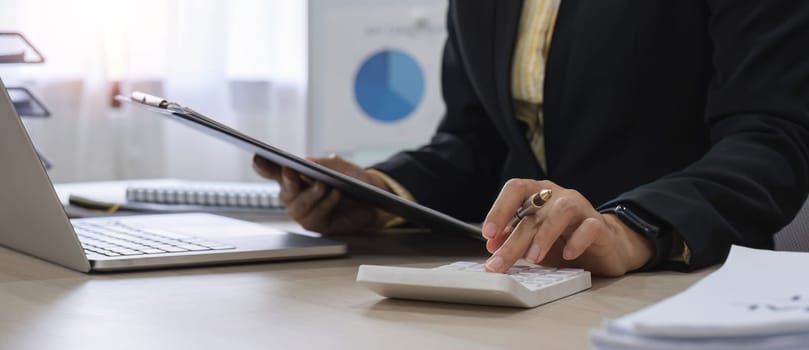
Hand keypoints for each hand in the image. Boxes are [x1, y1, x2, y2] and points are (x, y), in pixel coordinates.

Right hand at [252, 154, 394, 233]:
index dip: (264, 166)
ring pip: (297, 205)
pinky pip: (314, 216)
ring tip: (324, 184)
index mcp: (296, 177)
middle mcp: (295, 196)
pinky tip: (335, 194)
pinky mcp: (316, 225)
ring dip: (311, 193)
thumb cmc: (354, 180)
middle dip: (287, 180)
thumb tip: (306, 161)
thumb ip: (325, 163)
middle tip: (291, 170)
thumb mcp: (342, 167)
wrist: (375, 200)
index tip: (258, 156)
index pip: (274, 171)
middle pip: (283, 190)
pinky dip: (325, 204)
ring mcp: (304, 212)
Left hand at [481, 179, 653, 276]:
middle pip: (533, 213)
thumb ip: (513, 238)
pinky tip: (567, 255)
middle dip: (513, 241)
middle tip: (499, 264)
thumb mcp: (533, 240)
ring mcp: (580, 207)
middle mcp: (557, 196)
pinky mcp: (599, 225)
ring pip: (561, 212)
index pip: (515, 189)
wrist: (605, 244)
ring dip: (544, 235)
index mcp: (538, 193)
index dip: (499, 209)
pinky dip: (578, 241)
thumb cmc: (564, 239)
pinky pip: (590, 227)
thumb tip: (492, 245)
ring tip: (533, 257)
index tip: (488, 233)